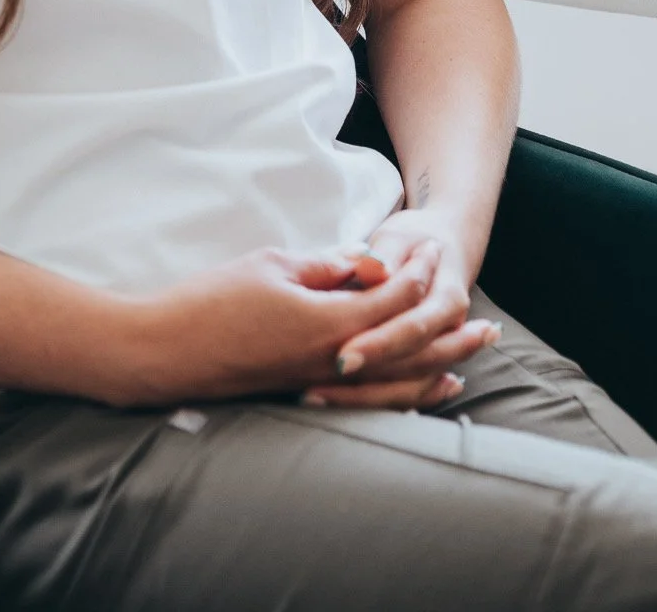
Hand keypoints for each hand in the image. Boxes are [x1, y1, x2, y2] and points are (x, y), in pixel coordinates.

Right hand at [108, 244, 457, 407]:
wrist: (166, 351)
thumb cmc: (213, 300)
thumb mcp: (273, 265)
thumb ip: (328, 266)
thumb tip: (370, 264)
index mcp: (329, 322)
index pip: (393, 299)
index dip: (417, 274)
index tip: (435, 251)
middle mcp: (333, 362)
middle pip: (408, 352)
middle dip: (451, 337)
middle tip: (490, 329)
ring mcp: (319, 386)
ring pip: (393, 387)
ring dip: (434, 374)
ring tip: (466, 368)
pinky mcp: (302, 397)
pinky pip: (366, 404)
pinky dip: (398, 399)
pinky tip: (414, 396)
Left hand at [298, 211, 500, 411]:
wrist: (442, 249)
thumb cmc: (414, 242)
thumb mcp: (398, 238)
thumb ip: (385, 258)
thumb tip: (375, 270)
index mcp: (446, 297)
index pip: (412, 328)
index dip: (378, 344)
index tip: (340, 357)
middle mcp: (447, 333)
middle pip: (408, 368)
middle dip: (364, 384)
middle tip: (315, 390)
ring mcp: (438, 353)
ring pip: (405, 389)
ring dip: (361, 399)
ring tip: (313, 398)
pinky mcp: (422, 366)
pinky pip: (398, 393)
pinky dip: (369, 401)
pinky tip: (331, 402)